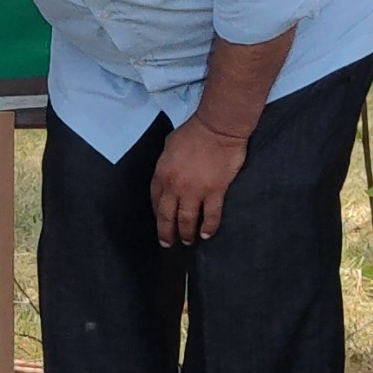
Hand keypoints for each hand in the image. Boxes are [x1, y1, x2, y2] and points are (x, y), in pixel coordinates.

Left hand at [151, 116, 252, 247]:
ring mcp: (195, 192)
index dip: (157, 214)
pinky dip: (208, 227)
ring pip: (187, 220)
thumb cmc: (193, 132)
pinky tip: (206, 235)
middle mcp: (175, 187)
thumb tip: (169, 171)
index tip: (160, 222)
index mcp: (162, 173)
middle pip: (167, 216)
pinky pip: (210, 216)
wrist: (217, 129)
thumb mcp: (169, 144)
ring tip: (188, 241)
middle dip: (166, 232)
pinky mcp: (214, 192)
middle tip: (168, 243)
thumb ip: (166, 162)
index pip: (155, 200)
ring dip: (186, 233)